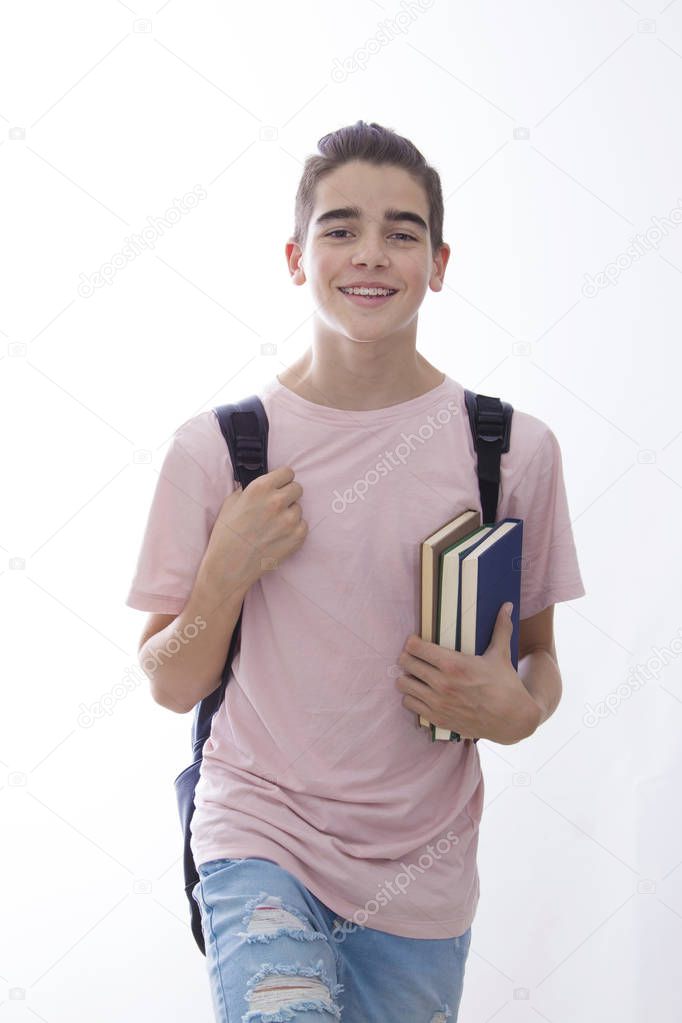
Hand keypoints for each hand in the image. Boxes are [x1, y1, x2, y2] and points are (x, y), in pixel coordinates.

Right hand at [202, 465, 307, 593]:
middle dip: (288, 495)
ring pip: (299, 508)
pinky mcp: (297, 537)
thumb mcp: (231, 502)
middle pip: (297, 488)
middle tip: (276, 506)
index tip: (279, 485)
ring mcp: (289, 520)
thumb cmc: (226, 534)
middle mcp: (277, 501)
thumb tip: (263, 485)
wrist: (229, 566)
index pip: (287, 472)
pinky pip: (303, 526)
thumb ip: (250, 489)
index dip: (282, 479)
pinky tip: (278, 536)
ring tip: (273, 525)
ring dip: (289, 514)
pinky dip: (294, 530)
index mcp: (260, 488)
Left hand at [395, 603, 540, 744]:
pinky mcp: (437, 719)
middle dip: (408, 657)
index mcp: (454, 664)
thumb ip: (500, 628)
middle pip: (406, 663)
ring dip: (407, 677)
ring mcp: (438, 703)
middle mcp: (442, 684)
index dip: (413, 641)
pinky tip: (421, 692)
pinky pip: (409, 704)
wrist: (512, 721)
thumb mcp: (501, 655)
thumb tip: (507, 605)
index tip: (416, 641)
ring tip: (416, 674)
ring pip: (403, 684)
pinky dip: (412, 697)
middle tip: (415, 656)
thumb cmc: (506, 686)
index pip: (415, 647)